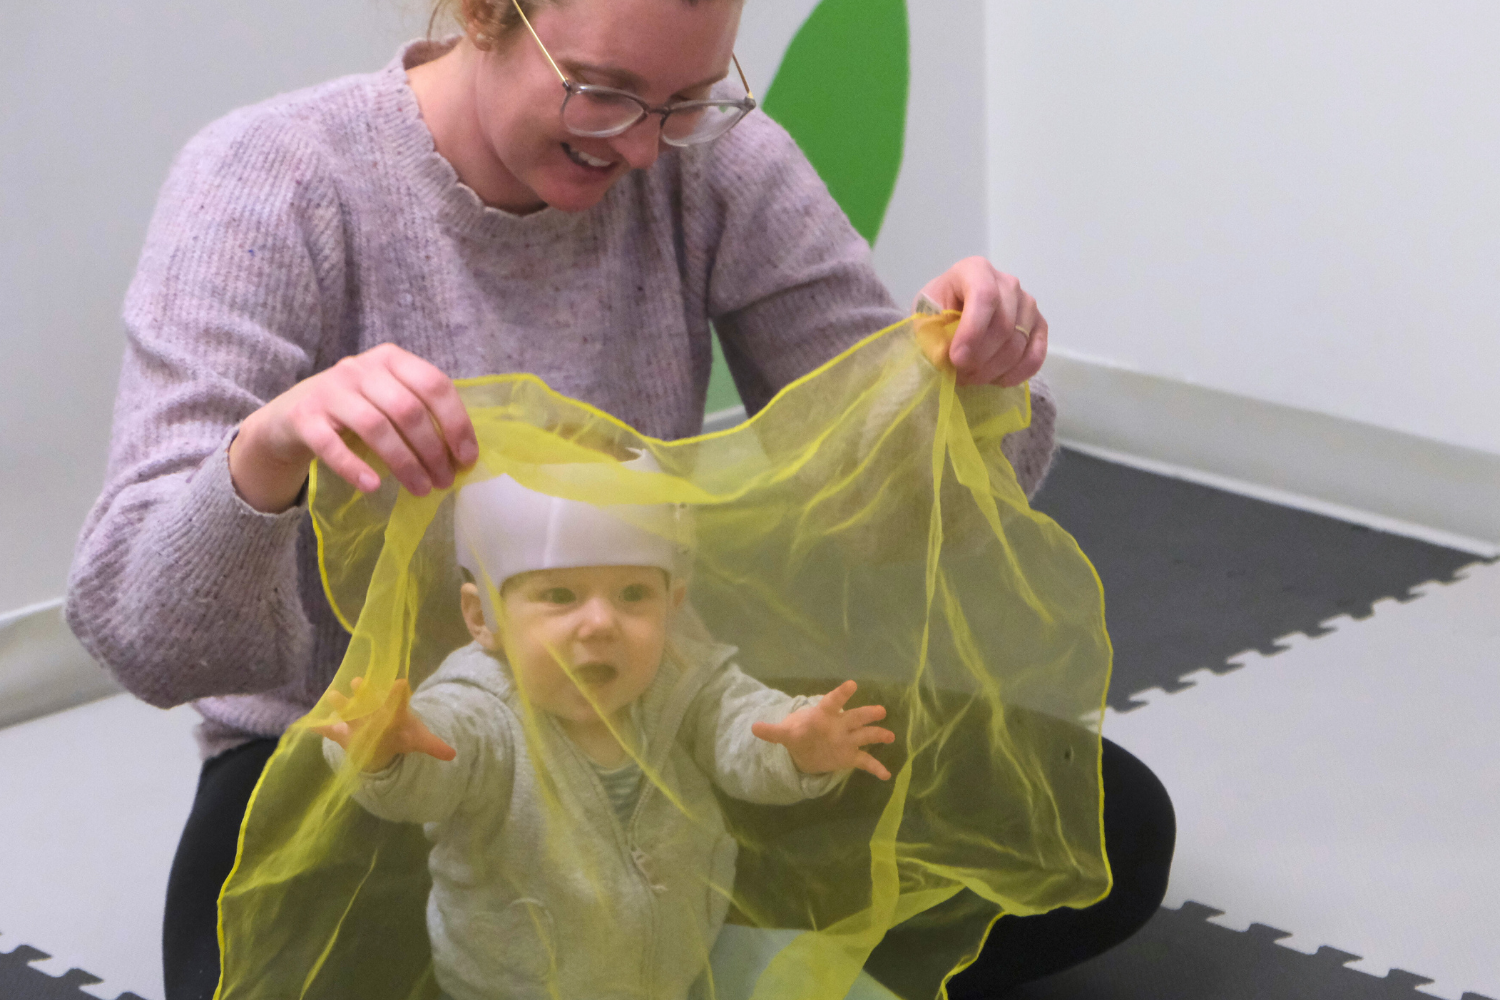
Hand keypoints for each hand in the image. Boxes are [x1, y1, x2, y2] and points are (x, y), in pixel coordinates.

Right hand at [229, 344, 478, 512]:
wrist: (288, 417)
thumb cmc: (353, 411)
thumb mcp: (387, 399)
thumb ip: (420, 413)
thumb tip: (462, 455)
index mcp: (390, 359)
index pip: (434, 384)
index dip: (456, 423)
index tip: (466, 458)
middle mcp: (360, 368)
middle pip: (408, 409)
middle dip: (432, 450)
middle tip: (444, 481)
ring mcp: (329, 390)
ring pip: (376, 427)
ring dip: (404, 463)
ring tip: (421, 489)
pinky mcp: (303, 417)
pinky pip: (332, 445)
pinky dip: (355, 467)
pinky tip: (373, 487)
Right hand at [313, 677, 456, 772]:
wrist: (382, 737)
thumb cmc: (400, 733)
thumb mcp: (417, 740)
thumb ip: (433, 746)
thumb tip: (452, 754)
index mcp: (393, 711)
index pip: (398, 699)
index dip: (399, 693)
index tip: (401, 683)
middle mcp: (373, 711)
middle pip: (368, 699)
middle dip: (362, 692)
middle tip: (357, 681)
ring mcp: (356, 720)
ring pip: (347, 709)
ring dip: (340, 703)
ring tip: (333, 696)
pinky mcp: (343, 731)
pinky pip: (329, 729)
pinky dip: (320, 727)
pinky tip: (310, 724)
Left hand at [751, 680, 894, 780]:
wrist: (805, 748)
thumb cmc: (798, 733)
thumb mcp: (785, 733)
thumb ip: (772, 731)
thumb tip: (753, 728)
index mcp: (823, 716)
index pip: (832, 702)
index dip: (841, 694)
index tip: (852, 685)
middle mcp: (839, 726)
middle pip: (855, 717)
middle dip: (867, 714)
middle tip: (880, 710)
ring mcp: (847, 741)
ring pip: (865, 735)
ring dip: (877, 735)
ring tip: (890, 736)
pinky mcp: (850, 756)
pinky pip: (865, 761)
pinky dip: (875, 767)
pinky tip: (887, 775)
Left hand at [919, 257, 1047, 386]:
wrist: (953, 311)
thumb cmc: (938, 311)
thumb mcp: (926, 317)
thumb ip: (935, 335)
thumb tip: (949, 360)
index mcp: (975, 270)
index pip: (984, 296)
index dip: (972, 331)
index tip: (956, 359)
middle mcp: (1008, 282)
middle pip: (1004, 325)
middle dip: (980, 358)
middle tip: (959, 375)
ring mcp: (1027, 303)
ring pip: (1018, 343)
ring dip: (993, 369)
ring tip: (971, 378)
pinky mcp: (1039, 326)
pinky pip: (1036, 355)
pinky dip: (1016, 374)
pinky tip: (996, 380)